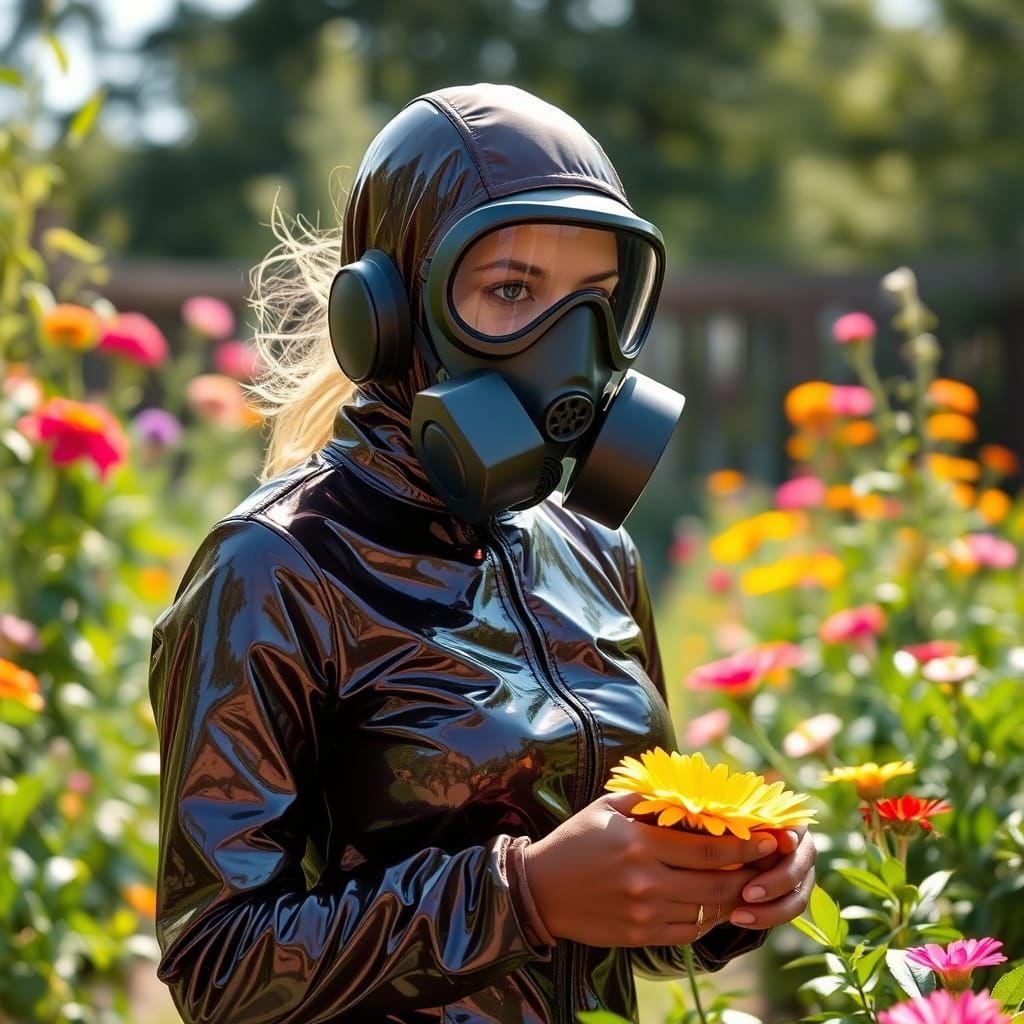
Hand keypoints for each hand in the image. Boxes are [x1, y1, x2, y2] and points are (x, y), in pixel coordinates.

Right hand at [522, 791, 782, 947]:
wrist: (541, 889)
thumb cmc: (577, 839)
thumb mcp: (608, 807)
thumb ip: (650, 800)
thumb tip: (695, 796)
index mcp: (640, 842)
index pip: (710, 848)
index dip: (746, 846)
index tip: (768, 840)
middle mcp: (646, 879)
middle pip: (717, 883)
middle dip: (750, 874)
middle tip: (767, 864)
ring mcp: (644, 912)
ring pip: (708, 910)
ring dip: (734, 899)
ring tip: (746, 884)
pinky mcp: (640, 936)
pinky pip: (689, 931)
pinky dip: (707, 918)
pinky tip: (713, 904)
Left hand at [727, 826, 817, 929]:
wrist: (726, 850)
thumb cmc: (725, 829)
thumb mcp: (729, 826)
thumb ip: (737, 829)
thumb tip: (733, 830)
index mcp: (789, 821)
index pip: (795, 830)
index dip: (789, 838)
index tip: (783, 844)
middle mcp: (801, 847)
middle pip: (798, 867)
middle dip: (774, 883)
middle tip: (747, 894)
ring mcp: (803, 873)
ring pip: (798, 897)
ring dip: (770, 910)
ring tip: (737, 916)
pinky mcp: (796, 894)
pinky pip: (788, 910)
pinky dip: (766, 917)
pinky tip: (739, 919)